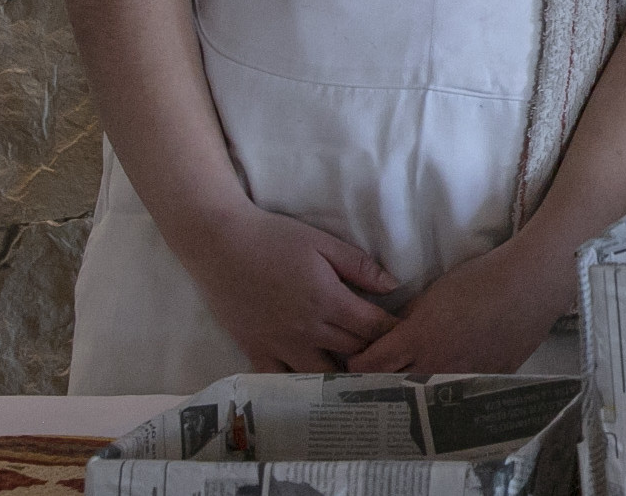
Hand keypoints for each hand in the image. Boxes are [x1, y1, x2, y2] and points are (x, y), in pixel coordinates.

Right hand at [177, 205, 400, 371]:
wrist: (220, 244)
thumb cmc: (274, 237)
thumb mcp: (323, 243)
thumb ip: (360, 266)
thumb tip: (393, 287)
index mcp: (328, 300)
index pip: (372, 328)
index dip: (392, 332)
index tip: (405, 334)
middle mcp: (307, 329)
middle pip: (353, 352)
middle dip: (373, 352)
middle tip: (386, 352)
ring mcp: (279, 344)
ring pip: (321, 375)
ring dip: (341, 374)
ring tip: (353, 372)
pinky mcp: (255, 351)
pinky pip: (280, 380)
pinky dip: (298, 386)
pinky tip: (311, 386)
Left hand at [351, 237, 571, 375]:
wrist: (529, 284)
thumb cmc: (481, 279)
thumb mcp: (435, 291)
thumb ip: (410, 316)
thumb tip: (395, 331)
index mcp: (417, 339)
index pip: (370, 365)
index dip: (357, 365)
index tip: (355, 362)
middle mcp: (435, 364)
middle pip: (393, 387)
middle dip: (381, 382)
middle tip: (378, 376)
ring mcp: (462, 377)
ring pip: (426, 395)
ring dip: (415, 390)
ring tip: (412, 381)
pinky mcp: (487, 380)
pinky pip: (460, 393)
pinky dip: (450, 389)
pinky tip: (450, 381)